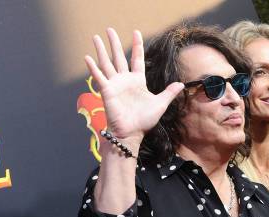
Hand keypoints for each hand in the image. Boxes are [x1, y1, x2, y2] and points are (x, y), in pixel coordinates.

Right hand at [84, 28, 183, 148]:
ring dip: (101, 50)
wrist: (131, 133)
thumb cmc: (144, 121)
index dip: (137, 46)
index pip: (137, 59)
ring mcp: (115, 84)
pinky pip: (98, 76)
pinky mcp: (106, 91)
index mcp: (138, 81)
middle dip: (114, 43)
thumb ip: (169, 93)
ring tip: (96, 37)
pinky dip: (92, 67)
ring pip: (106, 63)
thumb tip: (181, 84)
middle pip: (118, 56)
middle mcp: (125, 80)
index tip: (136, 32)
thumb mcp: (160, 104)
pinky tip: (87, 57)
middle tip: (109, 29)